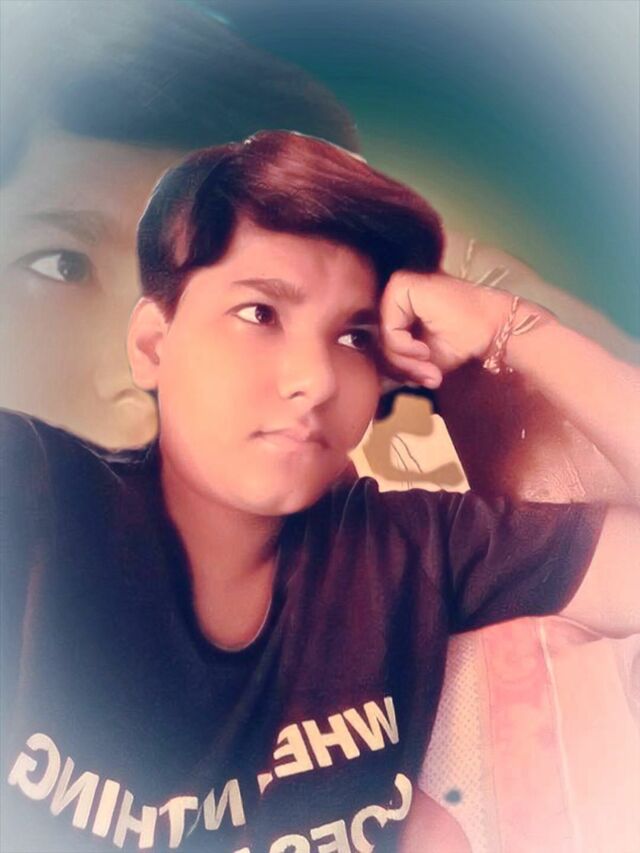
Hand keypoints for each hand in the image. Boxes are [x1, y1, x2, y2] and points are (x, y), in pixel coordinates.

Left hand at [380, 271, 512, 387]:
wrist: (491, 328)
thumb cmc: (460, 342)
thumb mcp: (420, 360)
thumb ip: (398, 364)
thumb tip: (376, 382)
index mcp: (396, 308)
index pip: (379, 342)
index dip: (396, 368)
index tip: (420, 381)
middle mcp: (394, 294)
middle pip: (378, 340)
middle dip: (400, 368)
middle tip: (426, 379)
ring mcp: (397, 286)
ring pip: (381, 336)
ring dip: (403, 361)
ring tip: (427, 366)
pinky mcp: (402, 285)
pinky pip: (388, 327)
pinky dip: (403, 347)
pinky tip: (424, 349)